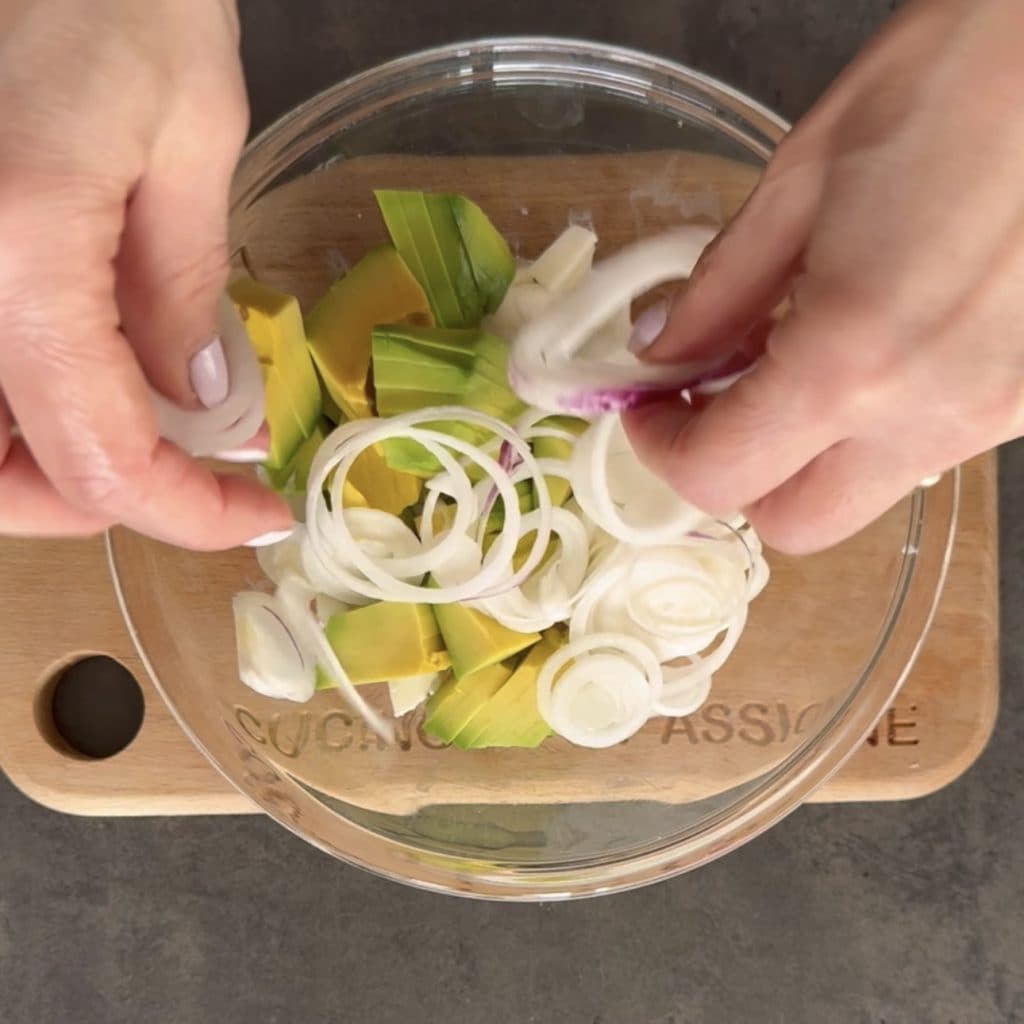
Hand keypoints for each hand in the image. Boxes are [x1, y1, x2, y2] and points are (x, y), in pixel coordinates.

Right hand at [0, 0, 290, 548]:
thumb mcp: (190, 136)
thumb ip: (183, 290)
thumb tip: (199, 404)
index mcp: (16, 255)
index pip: (97, 459)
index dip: (186, 514)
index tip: (259, 515)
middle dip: (91, 502)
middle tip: (186, 476)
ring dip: (43, 467)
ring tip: (138, 427)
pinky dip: (19, 406)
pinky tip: (85, 368)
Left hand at [625, 0, 1023, 553]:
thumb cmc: (958, 77)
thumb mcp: (802, 179)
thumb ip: (720, 290)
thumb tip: (662, 352)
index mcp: (851, 363)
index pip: (721, 476)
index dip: (662, 450)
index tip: (647, 407)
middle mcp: (931, 416)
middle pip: (796, 522)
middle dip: (738, 475)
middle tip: (711, 401)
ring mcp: (995, 417)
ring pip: (863, 489)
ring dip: (807, 450)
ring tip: (792, 355)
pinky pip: (924, 445)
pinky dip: (875, 420)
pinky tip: (871, 343)